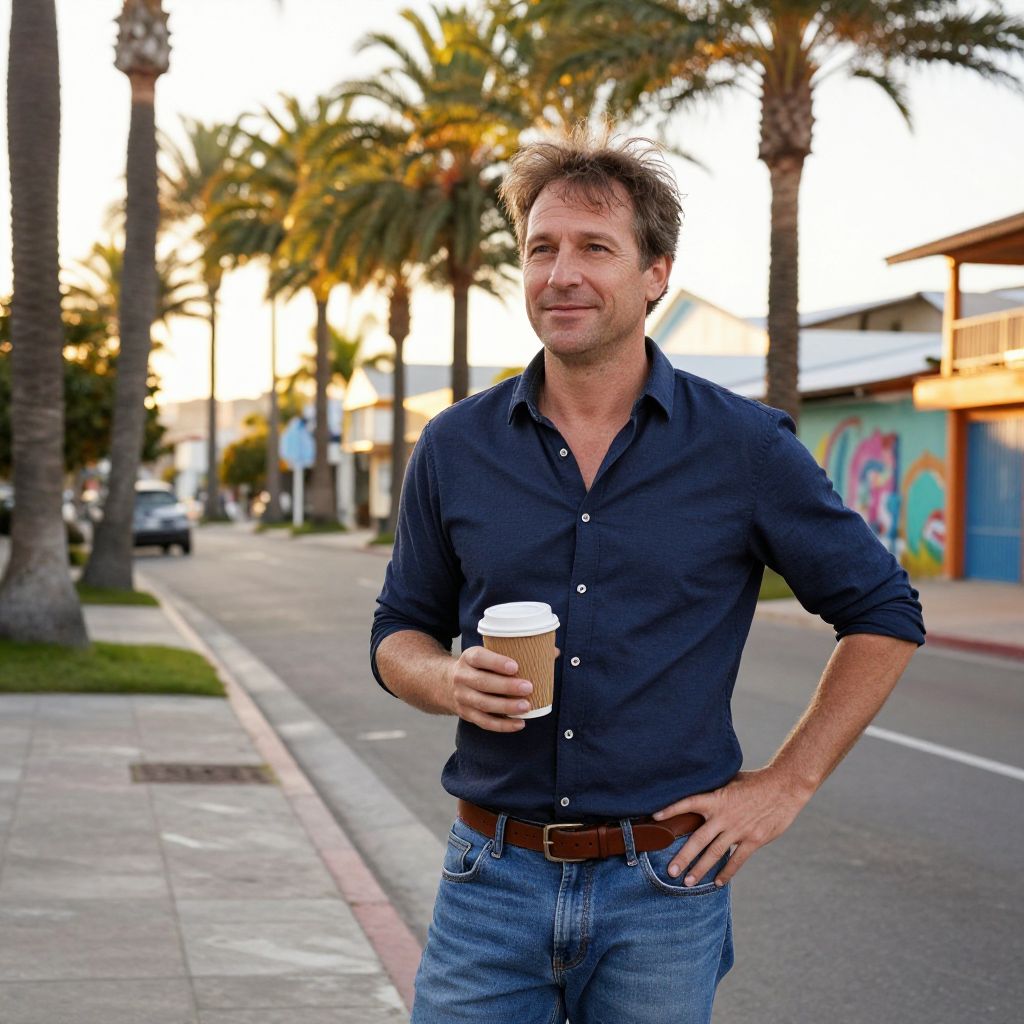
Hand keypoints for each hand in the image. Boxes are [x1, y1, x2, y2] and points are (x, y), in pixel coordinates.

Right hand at [448, 645, 535, 732]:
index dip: (496, 662)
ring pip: (483, 704)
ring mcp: (462, 697)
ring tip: (526, 706)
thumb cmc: (478, 667)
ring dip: (506, 707)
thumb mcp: (485, 654)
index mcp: (468, 658)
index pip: (479, 658)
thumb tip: (552, 652)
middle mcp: (461, 677)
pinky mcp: (466, 714)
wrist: (446, 684)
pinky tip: (519, 723)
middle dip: (506, 686)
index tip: (515, 666)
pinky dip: (503, 725)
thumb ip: (512, 652)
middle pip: (482, 682)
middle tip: (528, 687)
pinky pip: (484, 722)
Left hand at [652, 767, 812, 886]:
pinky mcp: (754, 839)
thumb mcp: (730, 781)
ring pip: (715, 853)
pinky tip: (718, 883)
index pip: (688, 803)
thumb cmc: (756, 782)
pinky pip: (737, 860)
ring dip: (700, 869)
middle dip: (683, 857)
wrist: (784, 787)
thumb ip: (715, 791)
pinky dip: (727, 872)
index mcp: (717, 799)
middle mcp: (724, 816)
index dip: (671, 809)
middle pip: (698, 839)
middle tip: (670, 871)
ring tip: (688, 882)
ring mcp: (738, 830)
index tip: (655, 818)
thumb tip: (697, 792)